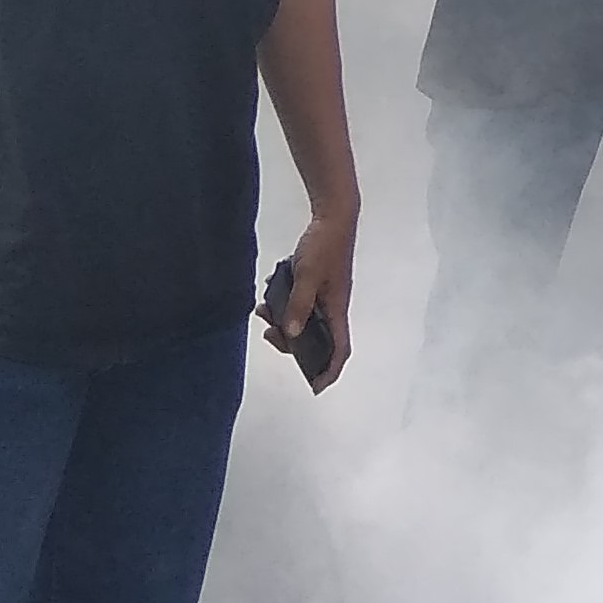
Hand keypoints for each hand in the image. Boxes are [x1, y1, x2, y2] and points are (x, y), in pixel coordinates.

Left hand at [268, 202, 355, 390]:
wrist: (333, 216)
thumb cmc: (325, 245)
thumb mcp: (307, 275)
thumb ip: (299, 304)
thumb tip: (292, 333)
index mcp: (336, 308)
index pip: (339, 349)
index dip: (330, 370)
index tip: (315, 386)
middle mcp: (332, 306)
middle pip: (316, 338)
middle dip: (291, 341)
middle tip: (269, 332)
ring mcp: (324, 295)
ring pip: (303, 319)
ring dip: (283, 319)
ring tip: (263, 309)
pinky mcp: (315, 283)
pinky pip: (299, 302)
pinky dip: (284, 302)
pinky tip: (269, 292)